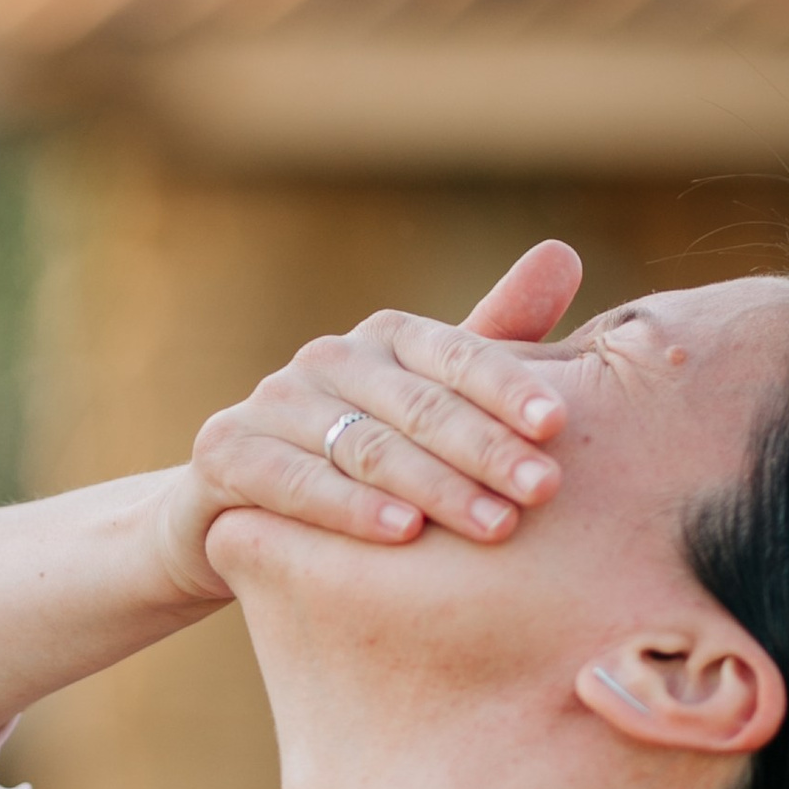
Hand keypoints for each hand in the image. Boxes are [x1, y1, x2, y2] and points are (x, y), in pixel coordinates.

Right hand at [154, 238, 583, 602]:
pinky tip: (402, 535)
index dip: (508, 387)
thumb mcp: (427, 408)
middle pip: (419, 406)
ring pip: (366, 447)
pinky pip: (296, 482)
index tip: (558, 425)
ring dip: (435, 488)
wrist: (235, 516)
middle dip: (488, 450)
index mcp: (386, 340)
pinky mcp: (225, 452)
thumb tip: (563, 253)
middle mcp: (328, 359)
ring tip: (494, 525)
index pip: (457, 353)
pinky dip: (350, 509)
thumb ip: (494, 344)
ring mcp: (272, 402)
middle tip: (544, 491)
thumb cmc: (358, 460)